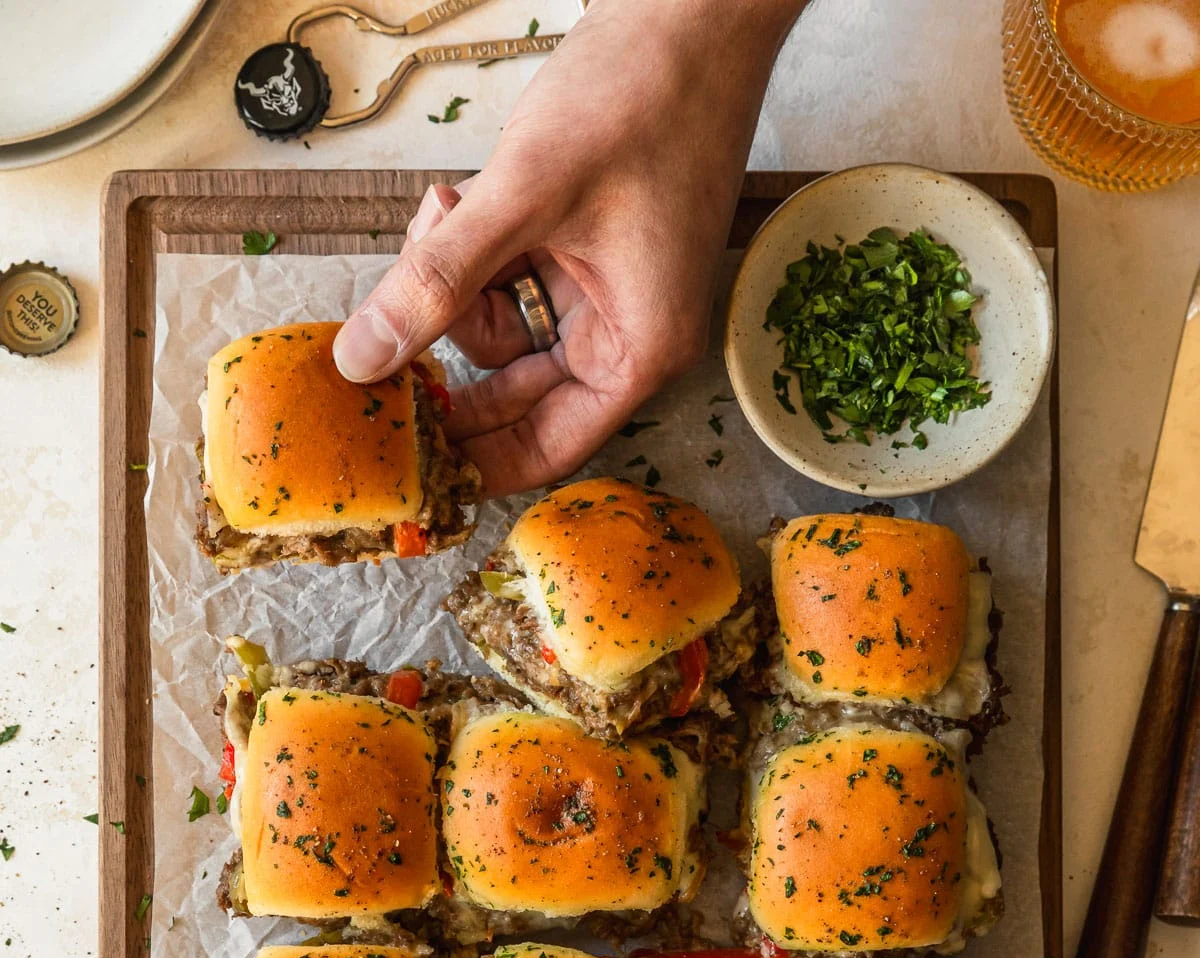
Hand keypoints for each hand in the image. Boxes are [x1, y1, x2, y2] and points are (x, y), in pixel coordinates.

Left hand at [333, 0, 804, 495]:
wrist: (693, 6)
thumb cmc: (643, 96)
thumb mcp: (521, 198)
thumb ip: (437, 283)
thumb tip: (365, 359)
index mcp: (638, 350)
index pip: (546, 447)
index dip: (476, 460)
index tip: (410, 464)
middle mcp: (627, 333)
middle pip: (513, 388)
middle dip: (450, 345)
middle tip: (386, 325)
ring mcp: (605, 290)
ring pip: (500, 326)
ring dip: (456, 279)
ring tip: (448, 207)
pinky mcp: (585, 248)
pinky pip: (508, 277)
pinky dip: (474, 247)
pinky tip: (464, 196)